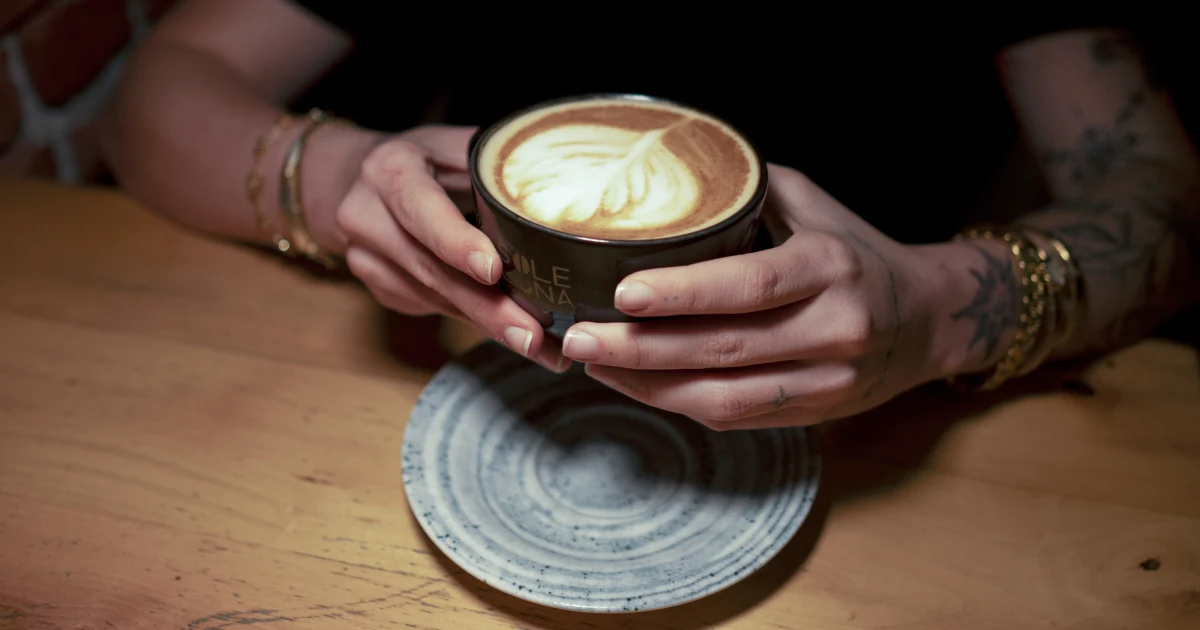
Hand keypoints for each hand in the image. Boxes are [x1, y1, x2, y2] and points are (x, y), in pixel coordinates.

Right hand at [332, 125, 567, 371]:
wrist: (360, 179)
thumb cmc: (428, 158)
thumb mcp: (455, 144)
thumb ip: (494, 165)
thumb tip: (568, 188)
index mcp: (389, 169)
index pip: (420, 209)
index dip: (455, 243)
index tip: (493, 271)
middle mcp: (368, 217)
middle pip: (431, 270)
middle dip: (486, 308)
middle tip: (533, 336)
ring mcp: (368, 258)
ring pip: (435, 298)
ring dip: (489, 325)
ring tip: (543, 347)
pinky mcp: (381, 287)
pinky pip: (435, 308)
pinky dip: (478, 322)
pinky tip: (516, 334)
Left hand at [559, 164, 965, 429]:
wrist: (926, 320)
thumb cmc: (854, 250)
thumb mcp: (813, 203)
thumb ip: (748, 190)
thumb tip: (663, 171)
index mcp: (831, 265)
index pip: (749, 285)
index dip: (683, 294)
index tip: (622, 294)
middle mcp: (834, 328)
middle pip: (726, 349)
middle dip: (641, 347)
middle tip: (578, 335)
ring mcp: (826, 380)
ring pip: (724, 397)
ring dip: (649, 385)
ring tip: (593, 361)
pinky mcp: (813, 413)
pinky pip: (734, 418)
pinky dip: (677, 403)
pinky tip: (635, 383)